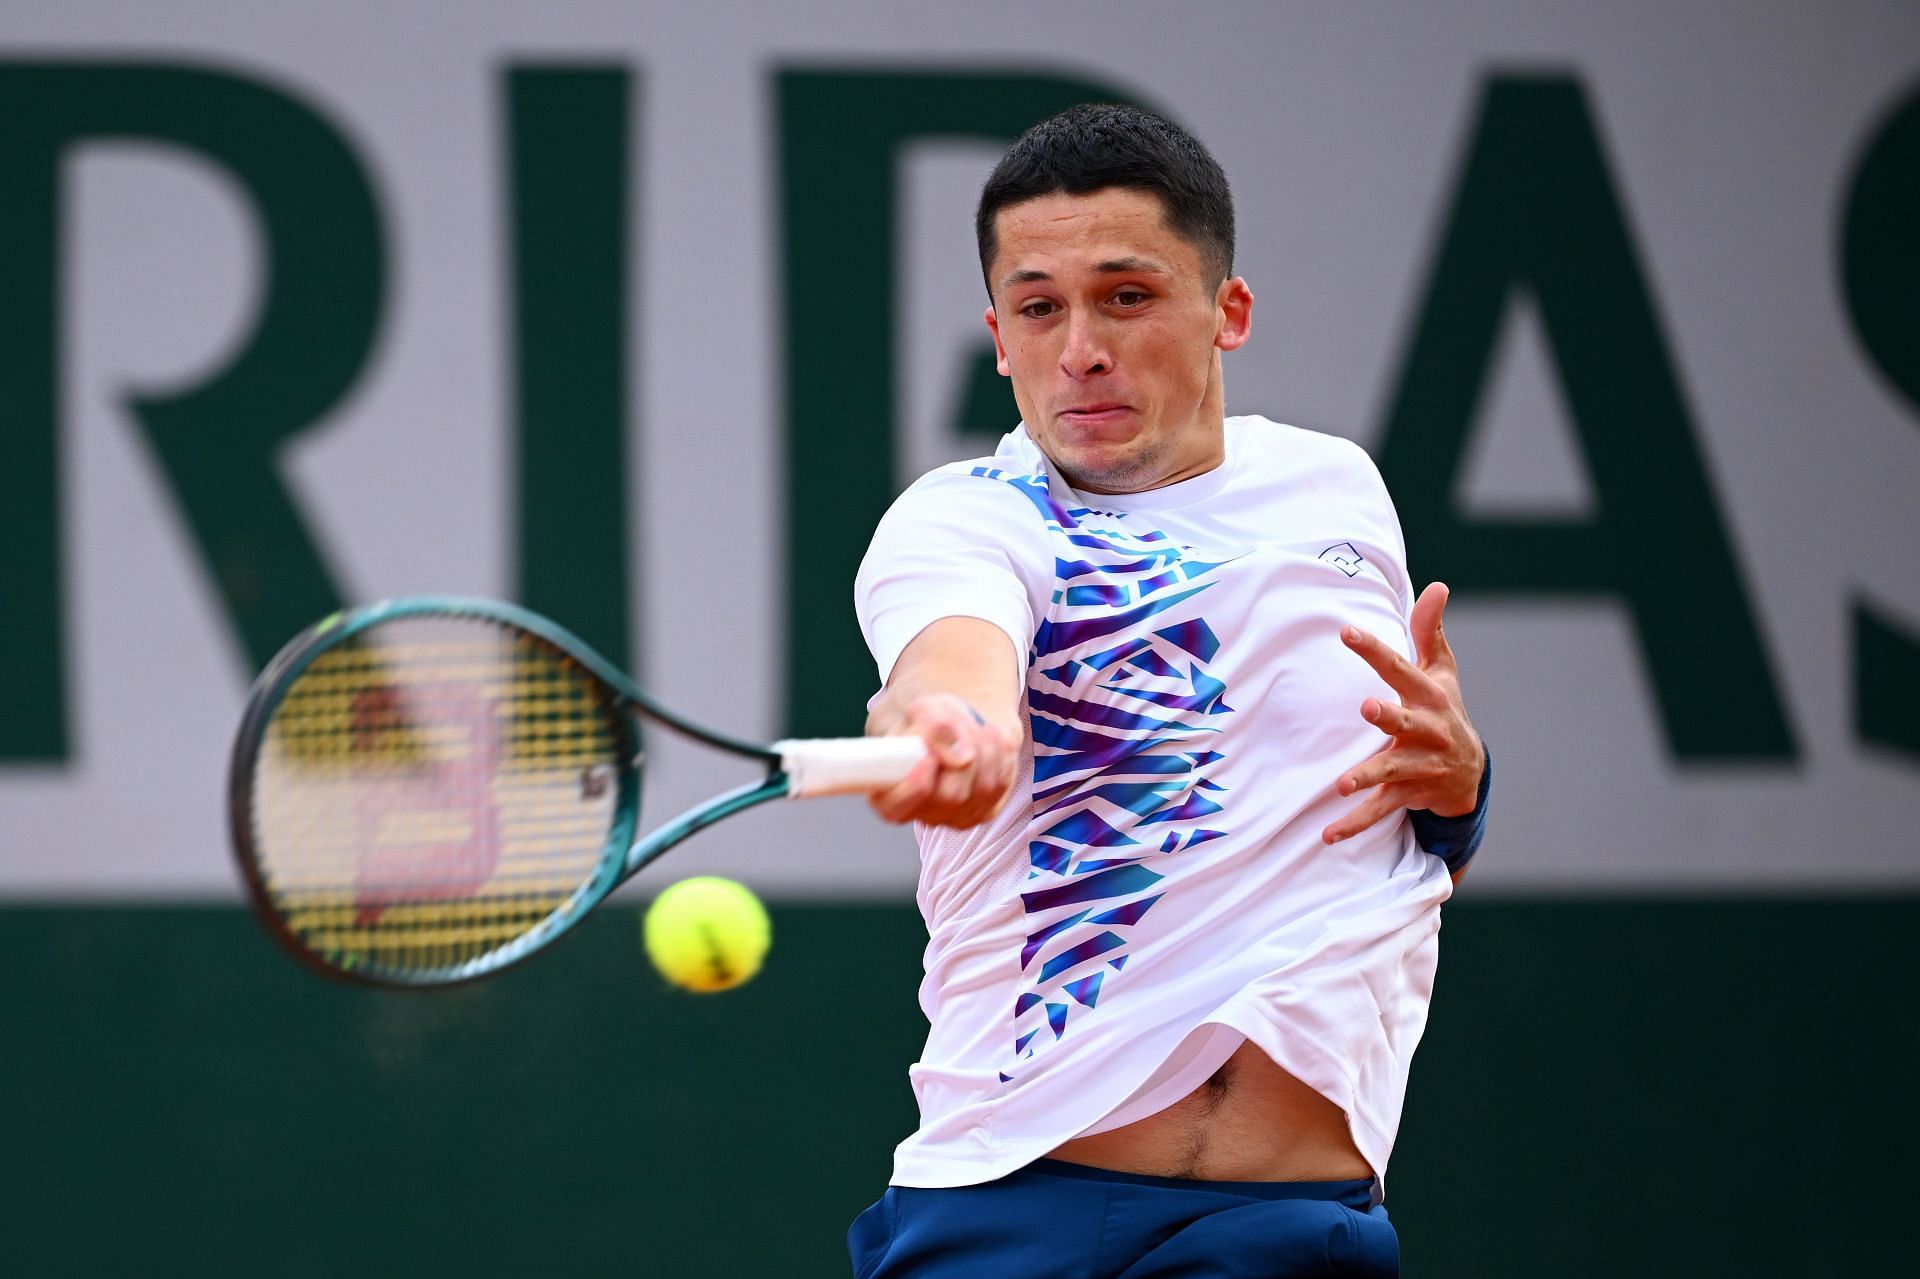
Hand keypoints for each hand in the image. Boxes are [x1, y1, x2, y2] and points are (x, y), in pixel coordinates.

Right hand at [867, 692, 1019, 828]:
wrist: (959, 726)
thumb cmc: (932, 722)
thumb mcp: (925, 710)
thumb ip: (933, 727)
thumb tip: (961, 758)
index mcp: (887, 792)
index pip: (895, 808)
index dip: (915, 786)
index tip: (929, 757)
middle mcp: (920, 812)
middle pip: (951, 795)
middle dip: (963, 752)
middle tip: (959, 726)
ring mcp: (954, 817)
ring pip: (983, 788)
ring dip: (985, 748)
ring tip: (974, 728)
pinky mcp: (983, 812)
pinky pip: (1001, 784)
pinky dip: (1000, 754)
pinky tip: (989, 738)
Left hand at [1322, 582, 1484, 844]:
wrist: (1470, 774)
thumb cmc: (1444, 710)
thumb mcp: (1442, 672)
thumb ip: (1430, 631)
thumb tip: (1437, 585)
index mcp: (1428, 696)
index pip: (1399, 668)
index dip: (1375, 650)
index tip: (1347, 631)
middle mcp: (1427, 731)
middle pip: (1405, 721)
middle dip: (1388, 716)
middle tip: (1367, 707)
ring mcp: (1419, 766)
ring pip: (1391, 771)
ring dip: (1368, 776)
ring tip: (1342, 783)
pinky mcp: (1409, 795)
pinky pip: (1381, 811)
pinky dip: (1355, 824)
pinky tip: (1328, 834)